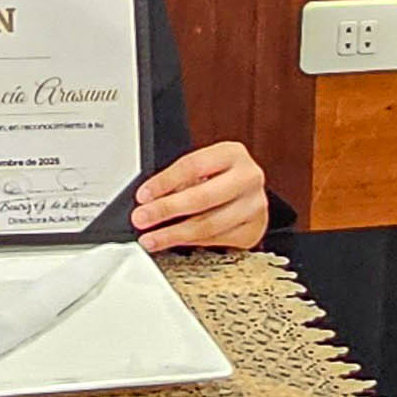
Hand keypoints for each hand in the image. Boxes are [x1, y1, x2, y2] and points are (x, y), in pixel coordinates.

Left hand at [132, 141, 268, 252]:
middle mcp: (248, 178)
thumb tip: (148, 201)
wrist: (250, 194)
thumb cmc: (220, 177)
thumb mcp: (202, 167)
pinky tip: (173, 242)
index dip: (165, 182)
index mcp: (233, 153)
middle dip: (166, 210)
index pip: (193, 166)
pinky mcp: (253, 230)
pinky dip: (190, 243)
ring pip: (209, 225)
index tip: (143, 196)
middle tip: (142, 218)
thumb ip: (178, 181)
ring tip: (151, 239)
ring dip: (174, 234)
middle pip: (202, 197)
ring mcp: (254, 205)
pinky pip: (216, 240)